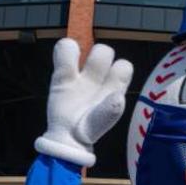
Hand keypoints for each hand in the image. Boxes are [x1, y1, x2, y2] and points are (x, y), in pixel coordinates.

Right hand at [34, 38, 133, 166]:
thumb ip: (110, 111)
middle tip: (88, 76)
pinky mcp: (62, 75)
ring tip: (71, 72)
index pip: (123, 66)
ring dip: (77, 52)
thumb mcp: (100, 123)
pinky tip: (62, 68)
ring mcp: (81, 74)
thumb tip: (118, 97)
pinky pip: (64, 50)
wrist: (67, 138)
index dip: (118, 70)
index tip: (109, 83)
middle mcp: (99, 76)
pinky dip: (64, 51)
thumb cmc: (89, 129)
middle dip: (98, 58)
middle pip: (104, 51)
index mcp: (114, 86)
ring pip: (83, 46)